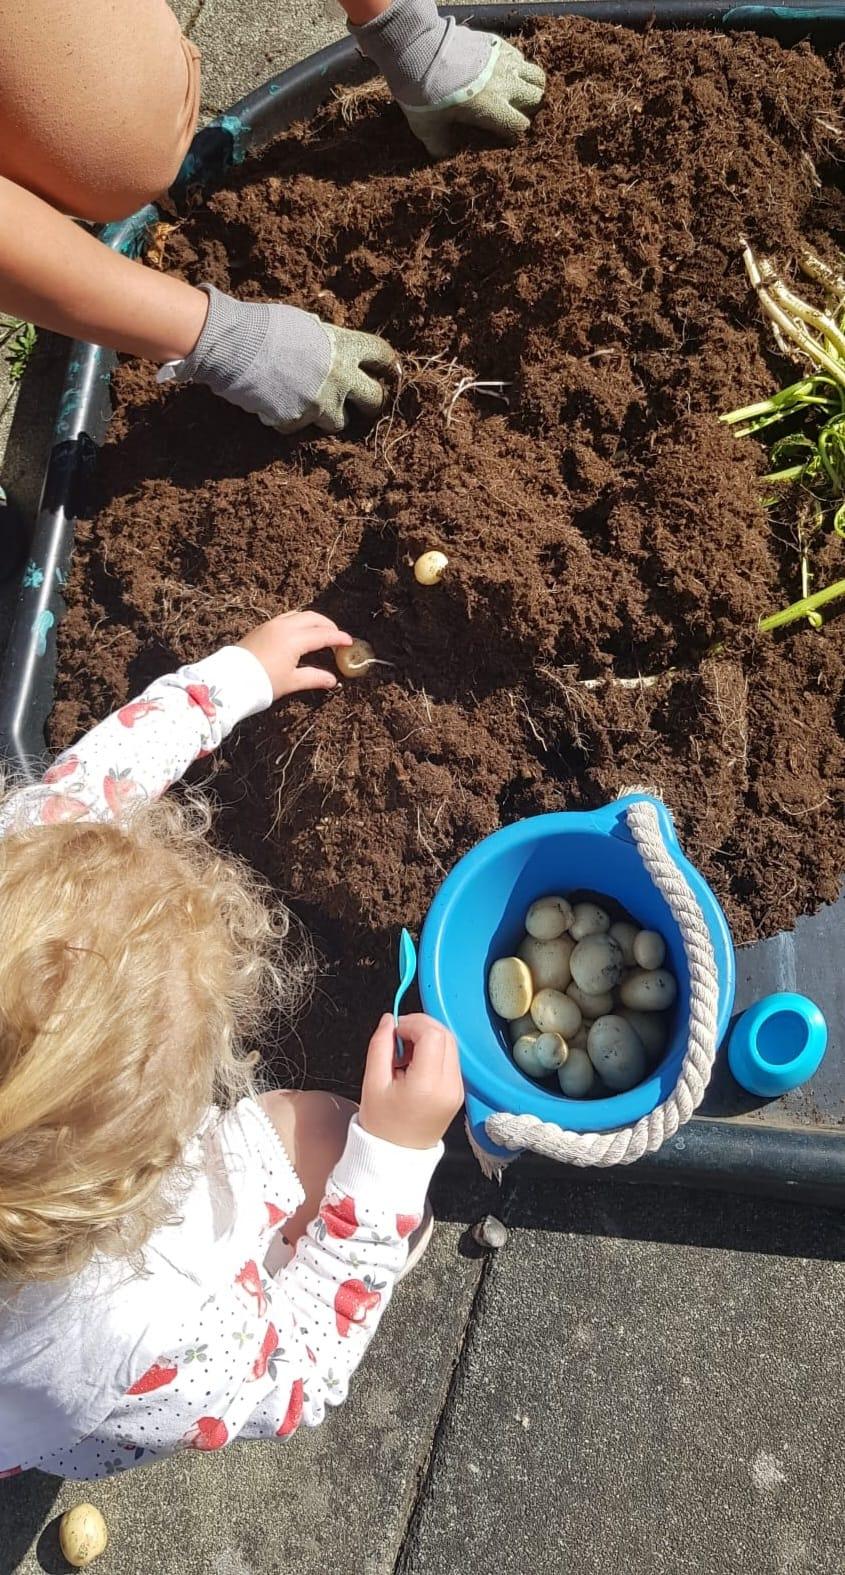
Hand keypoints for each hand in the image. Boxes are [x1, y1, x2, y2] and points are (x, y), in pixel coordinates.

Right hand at [158, 285, 397, 433]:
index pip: (382, 356)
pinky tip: (276, 405)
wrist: (235, 346)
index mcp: (344, 348)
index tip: (391, 372)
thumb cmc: (266, 326)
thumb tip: (334, 349)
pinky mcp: (298, 422)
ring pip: (339, 423)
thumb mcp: (306, 325)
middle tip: (364, 403)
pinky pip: (299, 428)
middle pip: (374, 400)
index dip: (389, 365)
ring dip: (329, 416)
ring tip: (310, 404)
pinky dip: (290, 419)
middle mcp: (340, 379)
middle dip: (371, 403)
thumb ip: (327, 342)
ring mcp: (320, 404)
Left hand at [239, 610, 352, 697]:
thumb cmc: (262, 682)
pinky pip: (286, 618)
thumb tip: (332, 680)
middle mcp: (284, 626)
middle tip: (337, 637)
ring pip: (299, 615)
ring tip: (320, 633)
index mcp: (294, 639)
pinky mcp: (262, 628)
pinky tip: (300, 633)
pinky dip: (299, 622)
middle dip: (328, 626)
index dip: (339, 638)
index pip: (323, 635)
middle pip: (313, 618)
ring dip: (313, 621)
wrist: (229, 680)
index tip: (350, 642)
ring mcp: (271, 625)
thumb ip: (314, 678)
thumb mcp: (291, 682)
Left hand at [350, 0, 544, 158]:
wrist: (418, 49)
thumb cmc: (424, 93)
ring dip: (531, 86)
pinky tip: (503, 72)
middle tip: (515, 112)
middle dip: (529, 109)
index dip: (514, 134)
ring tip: (518, 92)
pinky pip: (520, 57)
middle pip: (537, 99)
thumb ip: (439, 145)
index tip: (504, 136)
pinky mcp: (497, 43)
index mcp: (494, 109)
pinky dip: (518, 66)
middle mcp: (506, 85)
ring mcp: (504, 61)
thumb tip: (443, 156)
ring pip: (536, 76)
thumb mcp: (428, 127)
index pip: (521, 127)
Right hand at [359, 1012, 463, 1149]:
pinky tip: (414, 1064)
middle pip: (445, 1035)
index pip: (431, 1034)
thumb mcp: (372, 1082)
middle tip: (398, 1038)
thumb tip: (389, 1019)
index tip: (394, 1031)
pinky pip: (450, 1059)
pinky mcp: (458, 1092)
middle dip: (421, 1027)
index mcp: (427, 1084)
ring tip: (404, 1054)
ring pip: (450, 1044)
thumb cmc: (381, 1124)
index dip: (412, 1023)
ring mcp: (457, 1090)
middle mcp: (449, 1086)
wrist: (396, 1156)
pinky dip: (434, 1052)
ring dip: (428, 1038)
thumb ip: (380, 1045)